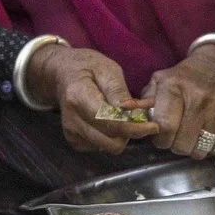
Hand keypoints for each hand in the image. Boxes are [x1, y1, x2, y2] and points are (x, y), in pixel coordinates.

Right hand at [28, 42, 158, 154]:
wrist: (61, 74)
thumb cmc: (87, 67)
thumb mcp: (107, 69)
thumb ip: (119, 91)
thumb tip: (133, 111)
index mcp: (78, 98)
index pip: (110, 123)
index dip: (135, 128)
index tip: (154, 125)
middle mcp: (72, 120)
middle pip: (111, 142)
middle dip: (131, 133)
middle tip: (141, 117)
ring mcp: (71, 133)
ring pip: (108, 147)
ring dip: (123, 135)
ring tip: (127, 116)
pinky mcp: (74, 140)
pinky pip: (101, 146)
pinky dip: (112, 136)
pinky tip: (113, 120)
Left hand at [140, 42, 214, 158]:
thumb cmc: (183, 79)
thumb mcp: (159, 81)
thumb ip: (144, 102)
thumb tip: (129, 119)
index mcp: (175, 87)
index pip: (164, 127)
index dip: (160, 138)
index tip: (161, 136)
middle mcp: (199, 99)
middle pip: (182, 144)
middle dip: (175, 145)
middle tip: (175, 136)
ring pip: (200, 150)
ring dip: (192, 148)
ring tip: (190, 134)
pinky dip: (210, 146)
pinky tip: (206, 133)